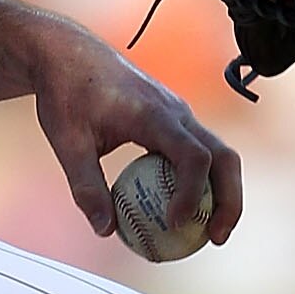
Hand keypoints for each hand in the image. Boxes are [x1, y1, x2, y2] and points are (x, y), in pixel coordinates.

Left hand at [23, 10, 243, 247]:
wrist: (68, 54)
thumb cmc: (65, 94)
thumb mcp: (67, 142)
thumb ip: (86, 186)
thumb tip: (105, 231)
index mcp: (154, 114)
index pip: (192, 156)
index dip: (191, 193)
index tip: (174, 224)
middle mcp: (176, 112)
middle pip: (223, 156)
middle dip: (229, 199)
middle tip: (216, 238)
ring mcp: (179, 114)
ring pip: (218, 154)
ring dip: (221, 193)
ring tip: (209, 232)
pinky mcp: (174, 120)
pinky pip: (199, 153)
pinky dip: (201, 182)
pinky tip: (184, 211)